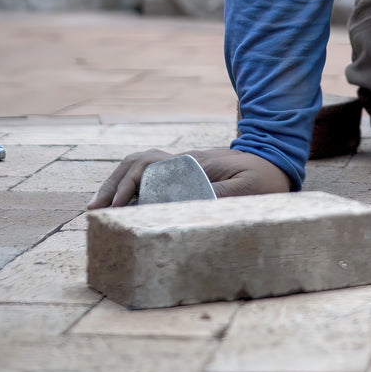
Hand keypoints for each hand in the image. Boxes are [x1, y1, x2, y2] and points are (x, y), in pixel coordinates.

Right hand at [87, 148, 290, 208]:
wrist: (277, 161)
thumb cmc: (265, 177)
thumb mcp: (248, 190)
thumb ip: (219, 198)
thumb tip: (182, 209)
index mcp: (192, 163)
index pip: (148, 167)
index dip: (127, 185)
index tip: (116, 208)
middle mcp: (182, 161)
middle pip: (136, 164)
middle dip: (112, 185)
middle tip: (94, 211)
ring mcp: (182, 166)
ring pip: (139, 168)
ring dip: (117, 185)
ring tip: (99, 210)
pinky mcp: (185, 174)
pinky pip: (150, 176)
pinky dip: (130, 188)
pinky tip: (122, 207)